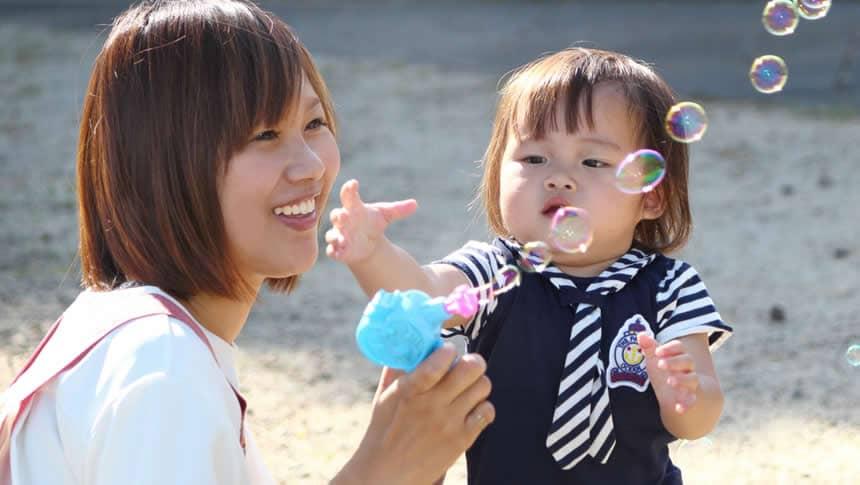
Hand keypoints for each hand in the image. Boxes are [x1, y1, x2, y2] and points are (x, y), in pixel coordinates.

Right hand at [325, 179, 416, 263]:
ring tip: (341, 239)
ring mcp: (340, 235)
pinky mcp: (340, 250)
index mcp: (354, 207)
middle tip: (342, 215)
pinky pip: (333, 250)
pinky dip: (333, 251)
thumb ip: (399, 210)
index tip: (353, 184)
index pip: (349, 195)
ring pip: (332, 234)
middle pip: (337, 215)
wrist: (368, 243)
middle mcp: (344, 220)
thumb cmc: (373, 223)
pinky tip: (336, 253)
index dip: (349, 189)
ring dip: (335, 236)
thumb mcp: (386, 215)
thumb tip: (415, 204)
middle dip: (338, 215)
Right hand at [334, 343, 494, 484]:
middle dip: (473, 362)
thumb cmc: (384, 430)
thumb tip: (410, 343)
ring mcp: (450, 422)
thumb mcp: (385, 397)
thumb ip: (398, 369)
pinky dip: (482, 406)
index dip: (449, 350)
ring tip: (467, 389)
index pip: (438, 362)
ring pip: (483, 386)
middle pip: (471, 368)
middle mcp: (432, 405)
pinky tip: (470, 408)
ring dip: (477, 384)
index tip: (448, 350)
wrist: (387, 474)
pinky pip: (487, 411)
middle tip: (467, 365)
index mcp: (410, 391)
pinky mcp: (462, 439)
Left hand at [637, 332, 698, 414]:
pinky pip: (692, 401)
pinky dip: (686, 405)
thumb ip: (649, 347)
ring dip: (682, 380)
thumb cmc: (663, 372)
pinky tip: (679, 409)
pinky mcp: (690, 398)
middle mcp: (687, 368)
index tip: (657, 351)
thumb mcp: (654, 360)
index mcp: (678, 355)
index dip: (669, 348)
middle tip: (660, 364)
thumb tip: (641, 334)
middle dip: (674, 362)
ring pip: (692, 379)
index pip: (679, 347)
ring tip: (670, 381)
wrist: (675, 394)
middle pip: (687, 361)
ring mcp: (690, 383)